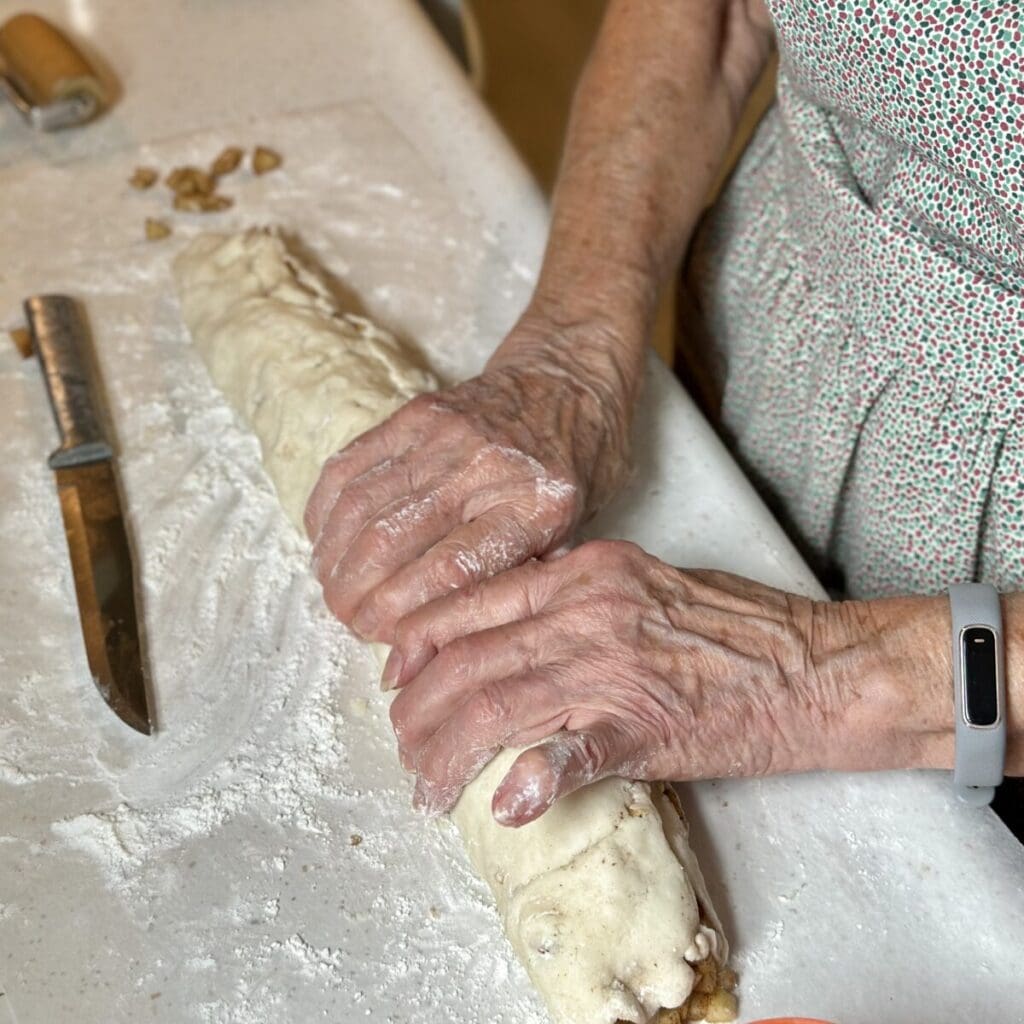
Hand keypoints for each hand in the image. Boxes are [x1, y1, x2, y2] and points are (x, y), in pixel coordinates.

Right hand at [304, 316, 631, 643]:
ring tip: (332, 590)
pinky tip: (324, 542)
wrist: (568, 385)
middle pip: (393, 542)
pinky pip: (352, 465)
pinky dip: (326, 509)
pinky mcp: (416, 412)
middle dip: (358, 595)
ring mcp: (446, 434)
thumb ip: (512, 582)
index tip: (384, 638)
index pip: (450, 571)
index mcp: (532, 508)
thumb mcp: (568, 536)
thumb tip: (438, 639)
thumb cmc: (572, 473)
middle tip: (349, 622)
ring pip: (363, 505)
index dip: (402, 612)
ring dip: (335, 558)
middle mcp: (484, 468)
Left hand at [385, 540, 940, 826]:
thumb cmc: (739, 626)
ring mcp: (614, 666)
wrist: (821, 665)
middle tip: (406, 749)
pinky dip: (533, 779)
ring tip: (427, 787)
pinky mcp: (648, 726)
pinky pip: (575, 752)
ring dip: (447, 754)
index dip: (417, 647)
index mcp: (583, 572)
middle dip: (418, 713)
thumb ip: (572, 599)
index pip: (470, 606)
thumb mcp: (643, 581)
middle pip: (467, 661)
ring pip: (496, 706)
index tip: (397, 679)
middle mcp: (587, 610)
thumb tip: (510, 632)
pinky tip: (504, 805)